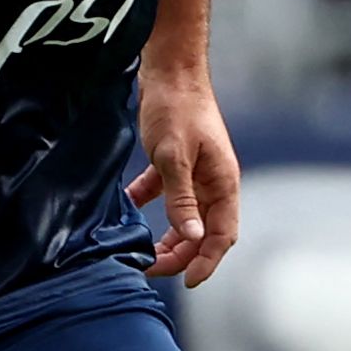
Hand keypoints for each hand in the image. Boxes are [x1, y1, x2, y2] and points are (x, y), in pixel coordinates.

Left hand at [127, 71, 241, 287]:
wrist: (169, 68)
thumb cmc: (176, 108)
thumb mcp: (174, 157)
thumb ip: (181, 198)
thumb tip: (192, 236)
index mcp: (223, 183)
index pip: (222, 235)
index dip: (207, 261)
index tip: (188, 282)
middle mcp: (213, 182)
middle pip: (202, 231)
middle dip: (180, 255)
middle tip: (150, 269)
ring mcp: (195, 173)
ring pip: (183, 217)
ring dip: (166, 236)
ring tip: (141, 252)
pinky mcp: (174, 163)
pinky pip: (163, 194)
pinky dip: (147, 205)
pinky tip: (127, 211)